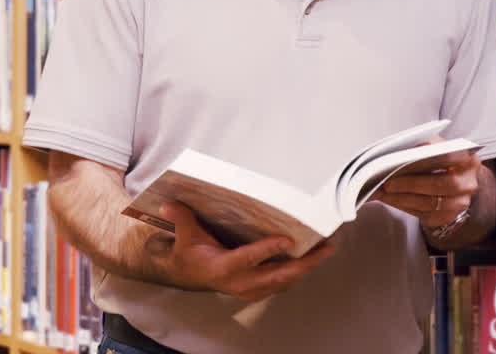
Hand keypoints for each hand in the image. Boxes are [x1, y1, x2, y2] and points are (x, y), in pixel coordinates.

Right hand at [159, 201, 335, 302]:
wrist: (191, 276)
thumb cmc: (190, 253)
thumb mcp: (184, 235)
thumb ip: (181, 218)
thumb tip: (169, 203)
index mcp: (223, 268)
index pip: (249, 259)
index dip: (268, 250)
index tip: (288, 239)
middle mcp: (240, 283)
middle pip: (277, 275)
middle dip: (304, 263)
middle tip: (325, 248)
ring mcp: (251, 289)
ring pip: (285, 281)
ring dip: (306, 267)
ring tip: (326, 250)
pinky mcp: (258, 291)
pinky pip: (283, 283)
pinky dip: (299, 272)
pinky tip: (312, 259)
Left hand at [373, 144, 479, 229]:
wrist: (453, 178)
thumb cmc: (439, 160)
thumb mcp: (433, 146)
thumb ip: (422, 146)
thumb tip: (401, 152)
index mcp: (465, 159)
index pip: (449, 156)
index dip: (428, 157)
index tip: (405, 158)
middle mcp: (467, 182)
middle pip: (440, 184)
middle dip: (411, 184)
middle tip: (388, 183)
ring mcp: (460, 202)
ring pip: (430, 204)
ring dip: (402, 199)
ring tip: (383, 192)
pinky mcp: (448, 217)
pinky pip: (424, 215)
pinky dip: (404, 207)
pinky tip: (391, 199)